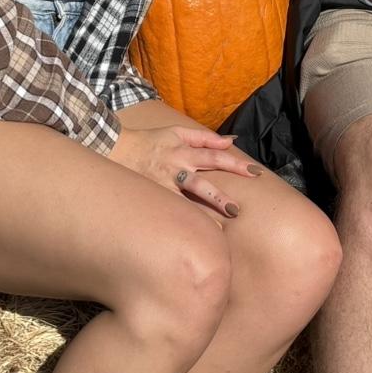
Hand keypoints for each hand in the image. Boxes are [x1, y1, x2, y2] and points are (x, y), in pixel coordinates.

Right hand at [108, 125, 260, 217]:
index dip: (235, 164)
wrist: (116, 149)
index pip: (214, 157)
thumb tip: (231, 142)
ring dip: (201, 217)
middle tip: (237, 210)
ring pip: (183, 203)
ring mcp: (161, 187)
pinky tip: (193, 239)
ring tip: (219, 232)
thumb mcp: (177, 132)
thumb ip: (204, 138)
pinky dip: (182, 223)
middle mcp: (175, 170)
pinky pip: (169, 212)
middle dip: (219, 196)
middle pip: (201, 184)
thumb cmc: (151, 141)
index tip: (255, 173)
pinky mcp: (152, 199)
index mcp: (183, 152)